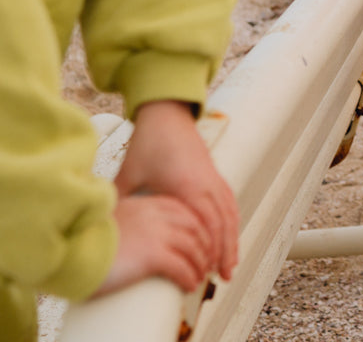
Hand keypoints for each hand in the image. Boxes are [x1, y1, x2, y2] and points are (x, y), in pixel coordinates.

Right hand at [95, 194, 211, 295]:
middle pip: (194, 227)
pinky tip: (188, 285)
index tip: (200, 239)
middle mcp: (155, 215)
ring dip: (199, 265)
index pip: (184, 210)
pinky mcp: (153, 255)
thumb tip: (140, 231)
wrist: (74, 249)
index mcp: (146, 204)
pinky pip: (182, 267)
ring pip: (193, 248)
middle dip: (204, 245)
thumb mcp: (115, 216)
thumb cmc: (87, 238)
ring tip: (198, 276)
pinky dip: (189, 277)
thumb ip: (132, 217)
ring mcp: (156, 233)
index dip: (197, 227)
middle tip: (205, 260)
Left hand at [115, 100, 238, 281]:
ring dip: (231, 239)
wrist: (166, 113)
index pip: (203, 226)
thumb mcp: (130, 172)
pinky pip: (229, 201)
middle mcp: (205, 183)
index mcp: (187, 186)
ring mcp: (212, 177)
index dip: (206, 251)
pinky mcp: (213, 172)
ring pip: (229, 214)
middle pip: (221, 224)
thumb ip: (120, 202)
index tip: (202, 273)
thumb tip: (100, 227)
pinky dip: (232, 221)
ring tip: (229, 265)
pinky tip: (231, 234)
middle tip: (221, 278)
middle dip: (223, 252)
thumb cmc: (149, 141)